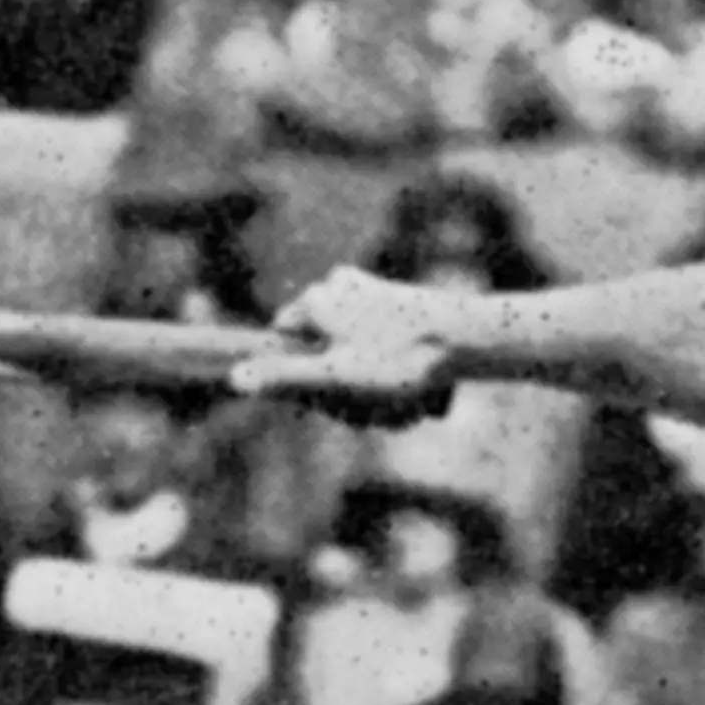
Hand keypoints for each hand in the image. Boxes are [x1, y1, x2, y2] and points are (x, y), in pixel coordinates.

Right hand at [233, 268, 451, 411]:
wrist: (470, 339)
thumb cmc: (401, 360)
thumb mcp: (336, 376)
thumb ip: (285, 376)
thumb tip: (234, 379)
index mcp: (317, 300)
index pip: (284, 340)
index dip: (300, 377)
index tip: (326, 400)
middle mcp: (340, 288)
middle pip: (323, 353)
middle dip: (347, 393)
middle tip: (373, 415)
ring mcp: (373, 293)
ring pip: (358, 357)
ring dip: (378, 394)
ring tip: (405, 409)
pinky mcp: (401, 305)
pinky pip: (385, 350)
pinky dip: (399, 378)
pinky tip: (421, 399)